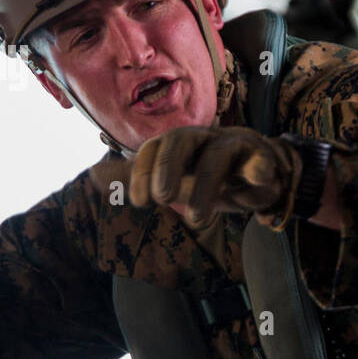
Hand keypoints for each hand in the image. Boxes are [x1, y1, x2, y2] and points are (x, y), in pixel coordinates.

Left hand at [92, 127, 302, 228]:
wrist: (261, 174)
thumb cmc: (211, 175)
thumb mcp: (172, 179)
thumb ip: (137, 177)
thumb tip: (93, 173)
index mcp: (180, 143)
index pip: (155, 146)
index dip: (143, 171)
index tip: (141, 202)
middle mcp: (205, 138)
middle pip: (182, 139)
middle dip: (168, 168)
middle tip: (162, 199)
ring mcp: (236, 145)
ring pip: (218, 155)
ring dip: (205, 186)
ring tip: (196, 220)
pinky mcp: (264, 159)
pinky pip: (261, 160)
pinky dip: (259, 169)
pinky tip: (255, 180)